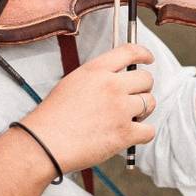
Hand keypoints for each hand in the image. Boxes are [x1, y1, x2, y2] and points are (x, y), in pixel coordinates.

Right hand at [19, 44, 155, 172]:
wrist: (45, 143)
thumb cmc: (52, 117)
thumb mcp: (72, 82)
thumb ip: (97, 78)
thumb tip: (116, 80)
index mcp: (96, 71)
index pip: (129, 52)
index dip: (143, 54)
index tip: (148, 59)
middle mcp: (111, 86)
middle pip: (146, 79)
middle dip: (142, 88)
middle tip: (132, 99)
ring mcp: (120, 109)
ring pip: (150, 103)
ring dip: (143, 110)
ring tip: (128, 118)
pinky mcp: (125, 133)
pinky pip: (149, 130)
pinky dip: (142, 134)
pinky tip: (131, 135)